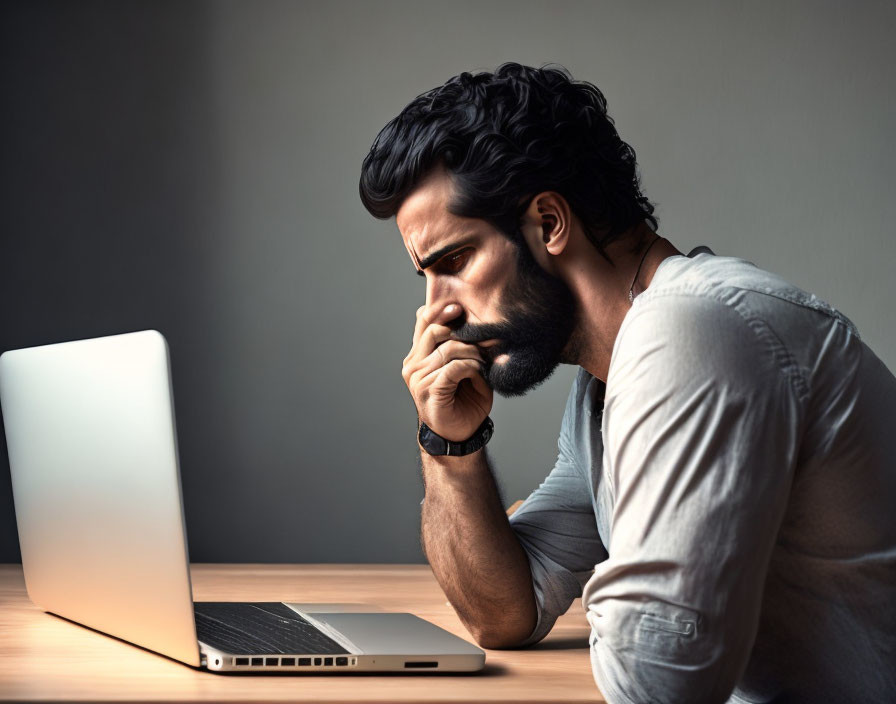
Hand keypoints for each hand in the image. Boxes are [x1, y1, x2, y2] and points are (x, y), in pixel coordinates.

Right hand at [401, 303, 493, 441]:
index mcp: (418, 356)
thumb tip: (470, 319)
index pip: (423, 323)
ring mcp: (417, 378)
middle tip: (483, 340)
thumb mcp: (462, 366)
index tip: (459, 307)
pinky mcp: (428, 390)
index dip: (440, 310)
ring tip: (484, 362)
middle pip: (435, 331)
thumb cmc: (464, 399)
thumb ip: (459, 345)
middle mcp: (413, 364)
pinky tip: (478, 373)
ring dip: (472, 353)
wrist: (459, 434)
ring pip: (447, 349)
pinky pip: (453, 368)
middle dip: (463, 333)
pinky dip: (470, 367)